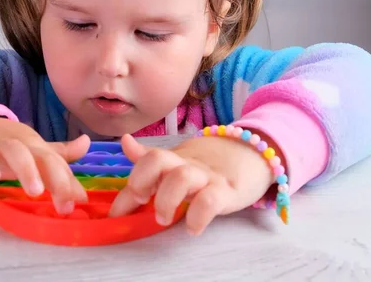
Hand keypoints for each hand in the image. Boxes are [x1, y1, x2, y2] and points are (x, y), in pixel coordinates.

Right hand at [0, 106, 89, 213]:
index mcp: (36, 148)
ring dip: (27, 169)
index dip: (69, 182)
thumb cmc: (7, 149)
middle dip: (56, 178)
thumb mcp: (34, 151)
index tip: (80, 201)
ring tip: (36, 191)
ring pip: (13, 151)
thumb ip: (59, 155)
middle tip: (64, 203)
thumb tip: (87, 143)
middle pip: (41, 156)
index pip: (57, 164)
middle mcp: (20, 146)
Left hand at [108, 134, 274, 235]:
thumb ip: (150, 159)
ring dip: (166, 199)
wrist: (254, 154)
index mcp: (173, 159)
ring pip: (181, 177)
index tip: (116, 214)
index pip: (145, 162)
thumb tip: (124, 141)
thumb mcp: (179, 159)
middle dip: (141, 180)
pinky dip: (197, 217)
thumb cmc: (211, 164)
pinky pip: (210, 201)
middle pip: (157, 160)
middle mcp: (187, 164)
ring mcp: (207, 176)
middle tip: (142, 200)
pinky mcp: (228, 190)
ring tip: (163, 219)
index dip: (127, 187)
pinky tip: (192, 228)